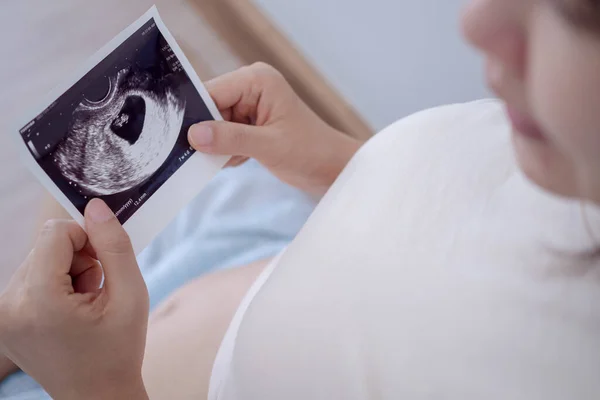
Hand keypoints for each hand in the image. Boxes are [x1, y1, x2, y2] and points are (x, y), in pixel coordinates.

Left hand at [0, 199, 148, 399]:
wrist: (98, 396)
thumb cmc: (118, 349)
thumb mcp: (131, 294)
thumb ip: (114, 245)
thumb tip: (95, 206)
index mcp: (39, 300)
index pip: (55, 232)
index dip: (88, 240)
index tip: (105, 267)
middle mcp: (9, 305)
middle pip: (46, 245)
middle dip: (78, 260)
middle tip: (96, 292)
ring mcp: (2, 314)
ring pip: (39, 258)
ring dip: (67, 272)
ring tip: (84, 304)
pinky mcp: (2, 317)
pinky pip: (30, 277)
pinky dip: (54, 285)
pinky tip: (69, 311)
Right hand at [188, 63, 362, 194]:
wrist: (332, 168)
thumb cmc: (310, 152)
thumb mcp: (269, 146)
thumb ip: (231, 139)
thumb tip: (194, 135)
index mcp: (257, 80)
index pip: (212, 92)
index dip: (195, 116)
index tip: (181, 141)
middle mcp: (251, 87)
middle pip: (210, 108)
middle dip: (207, 134)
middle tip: (205, 157)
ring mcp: (250, 105)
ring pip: (215, 124)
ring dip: (219, 146)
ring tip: (236, 160)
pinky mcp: (250, 123)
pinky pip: (225, 135)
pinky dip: (227, 151)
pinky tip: (241, 161)